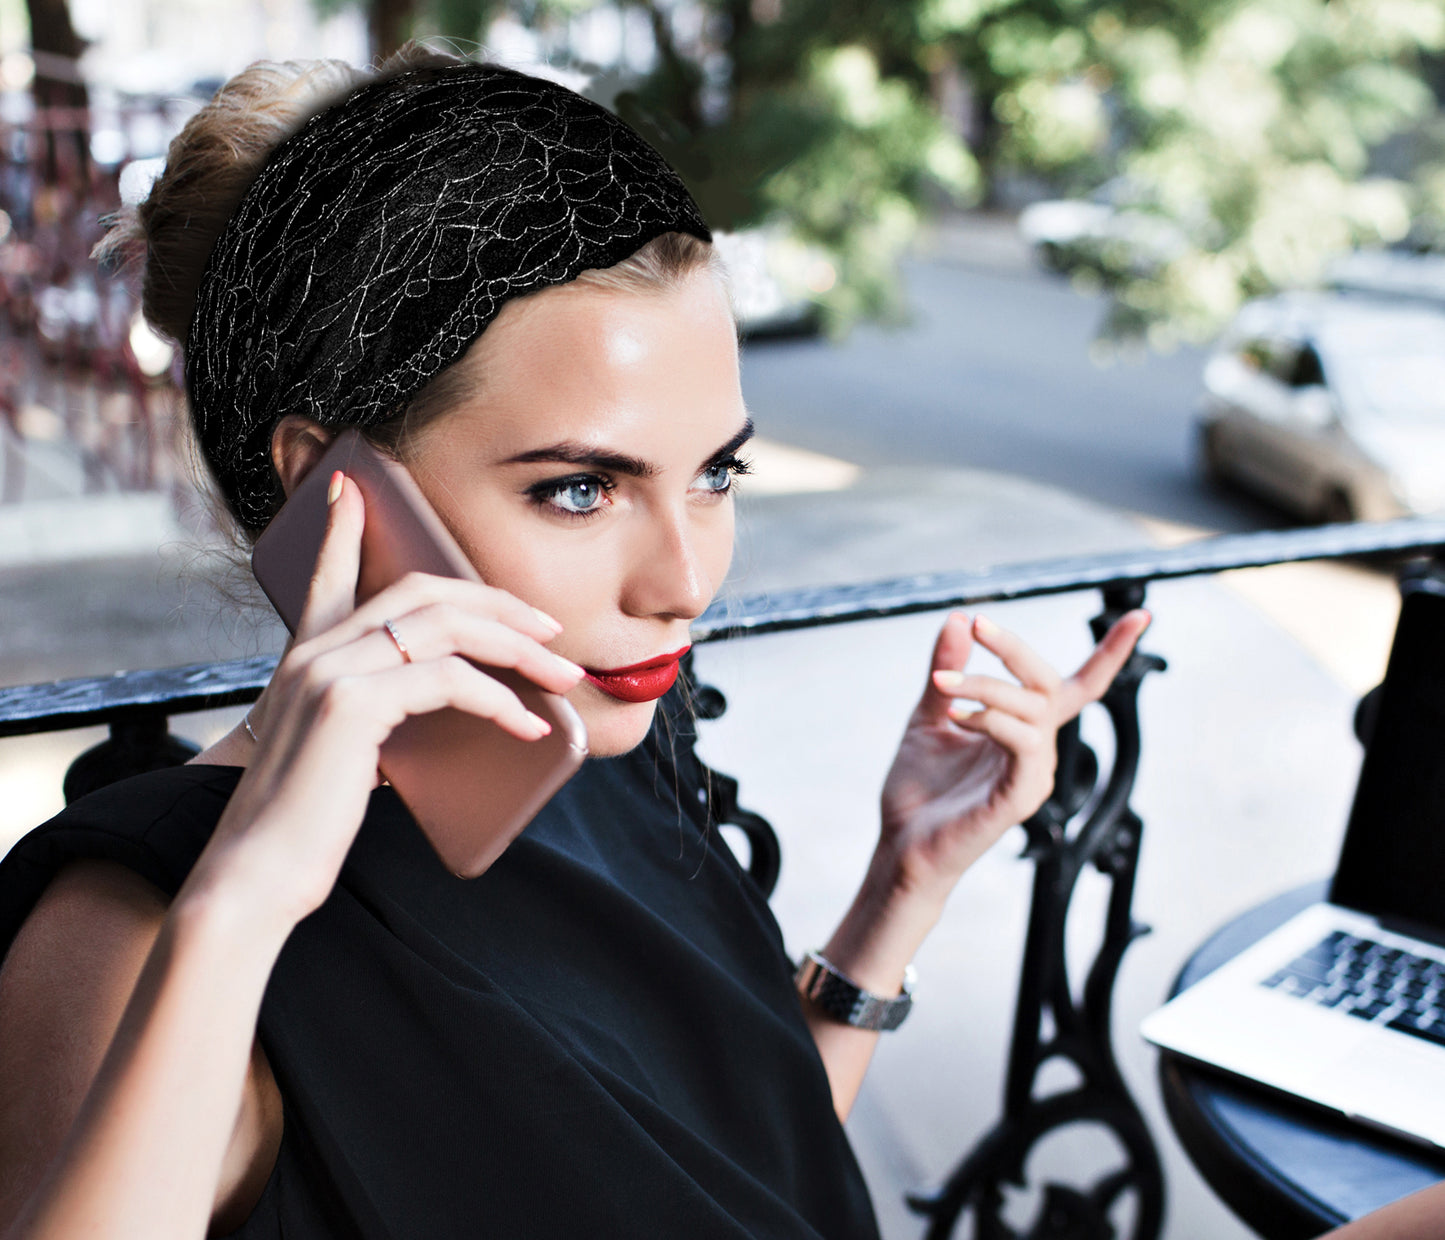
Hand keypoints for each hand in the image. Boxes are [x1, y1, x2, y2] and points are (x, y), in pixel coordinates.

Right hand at [185, 472, 583, 931]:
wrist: (257, 872)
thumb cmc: (304, 820)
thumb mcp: (341, 750)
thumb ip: (380, 713)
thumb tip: (450, 704)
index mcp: (305, 656)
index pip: (326, 574)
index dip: (343, 528)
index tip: (353, 487)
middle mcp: (314, 651)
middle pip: (425, 592)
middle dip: (497, 604)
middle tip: (549, 629)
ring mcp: (330, 670)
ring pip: (447, 626)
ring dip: (518, 649)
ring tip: (562, 676)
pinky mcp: (352, 703)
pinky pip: (449, 679)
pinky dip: (500, 699)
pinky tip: (527, 725)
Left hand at [877, 608, 1149, 904]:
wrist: (902, 845)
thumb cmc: (920, 786)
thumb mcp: (931, 713)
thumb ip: (948, 667)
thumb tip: (958, 616)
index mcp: (1025, 728)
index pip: (1079, 685)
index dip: (1111, 652)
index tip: (1142, 614)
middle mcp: (1039, 748)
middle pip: (1051, 685)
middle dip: (1016, 648)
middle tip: (978, 624)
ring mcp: (1034, 773)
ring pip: (1034, 710)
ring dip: (986, 685)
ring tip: (941, 682)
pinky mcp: (1021, 797)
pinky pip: (1024, 744)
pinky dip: (990, 719)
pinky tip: (956, 716)